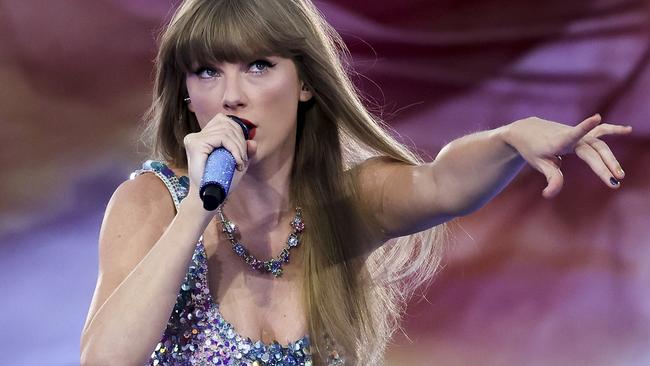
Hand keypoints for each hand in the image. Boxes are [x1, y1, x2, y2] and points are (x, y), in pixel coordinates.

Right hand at [183, 113, 257, 200]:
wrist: (208, 198)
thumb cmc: (220, 182)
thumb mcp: (236, 164)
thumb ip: (244, 152)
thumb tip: (252, 141)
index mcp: (202, 137)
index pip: (222, 121)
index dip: (238, 132)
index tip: (242, 152)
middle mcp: (196, 135)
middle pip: (226, 124)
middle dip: (241, 141)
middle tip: (243, 160)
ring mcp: (194, 139)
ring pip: (226, 131)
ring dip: (239, 147)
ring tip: (240, 162)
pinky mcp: (196, 144)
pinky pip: (222, 138)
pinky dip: (234, 149)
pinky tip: (237, 161)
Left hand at [503, 114, 632, 198]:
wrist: (526, 130)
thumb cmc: (532, 148)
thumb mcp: (538, 164)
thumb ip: (550, 177)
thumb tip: (549, 195)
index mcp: (557, 141)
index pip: (572, 135)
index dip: (583, 127)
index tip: (596, 117)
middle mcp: (570, 135)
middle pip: (591, 149)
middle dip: (603, 165)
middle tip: (615, 182)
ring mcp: (577, 133)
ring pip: (598, 144)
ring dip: (610, 159)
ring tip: (620, 175)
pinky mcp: (581, 133)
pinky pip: (599, 132)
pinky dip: (613, 130)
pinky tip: (628, 130)